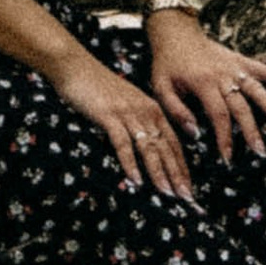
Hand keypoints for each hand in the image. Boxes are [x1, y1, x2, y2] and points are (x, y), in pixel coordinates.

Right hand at [55, 48, 196, 197]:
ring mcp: (128, 113)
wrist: (77, 66)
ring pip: (149, 147)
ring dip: (158, 172)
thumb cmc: (100, 88)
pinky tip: (136, 180)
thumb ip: (140, 122)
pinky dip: (130, 163)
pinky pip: (123, 144)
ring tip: (167, 193)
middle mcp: (145, 111)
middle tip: (186, 198)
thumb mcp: (127, 104)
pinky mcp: (109, 116)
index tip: (188, 188)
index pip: (173, 143)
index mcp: (152, 109)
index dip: (182, 167)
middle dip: (177, 174)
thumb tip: (149, 148)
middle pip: (165, 148)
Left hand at [143, 12, 265, 164]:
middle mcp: (223, 74)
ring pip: (257, 88)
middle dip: (251, 130)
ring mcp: (235, 66)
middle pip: (241, 105)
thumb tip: (195, 134)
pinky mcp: (243, 61)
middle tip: (261, 152)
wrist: (175, 33)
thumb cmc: (167, 65)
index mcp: (202, 83)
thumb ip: (176, 111)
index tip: (228, 158)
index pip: (218, 115)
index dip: (224, 138)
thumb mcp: (160, 88)